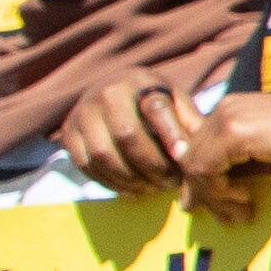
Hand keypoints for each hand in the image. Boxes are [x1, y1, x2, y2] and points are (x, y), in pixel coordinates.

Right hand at [66, 72, 213, 192]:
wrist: (112, 90)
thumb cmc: (154, 101)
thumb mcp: (176, 101)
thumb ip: (189, 121)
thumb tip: (201, 151)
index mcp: (139, 81)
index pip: (156, 108)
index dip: (171, 135)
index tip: (184, 157)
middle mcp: (105, 93)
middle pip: (128, 136)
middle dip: (153, 166)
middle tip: (171, 182)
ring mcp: (82, 113)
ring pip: (104, 155)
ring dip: (131, 179)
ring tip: (154, 188)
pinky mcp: (68, 134)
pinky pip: (87, 165)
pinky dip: (110, 183)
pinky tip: (132, 189)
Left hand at [173, 90, 270, 219]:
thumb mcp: (270, 155)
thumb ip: (237, 167)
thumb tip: (193, 197)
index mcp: (234, 107)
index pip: (197, 148)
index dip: (205, 183)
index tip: (226, 207)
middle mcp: (225, 106)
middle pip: (191, 157)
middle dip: (206, 194)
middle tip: (230, 219)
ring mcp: (227, 116)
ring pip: (193, 166)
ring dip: (213, 198)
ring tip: (239, 216)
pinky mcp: (234, 132)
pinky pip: (205, 170)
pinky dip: (219, 194)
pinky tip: (245, 202)